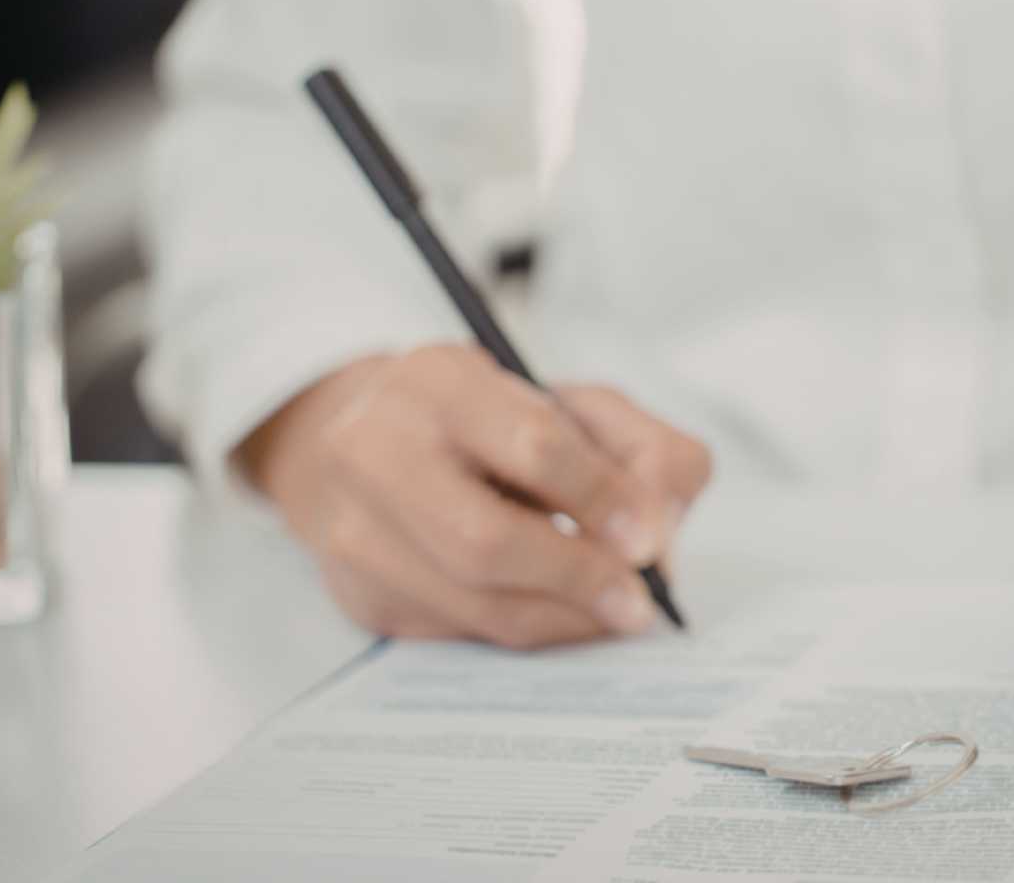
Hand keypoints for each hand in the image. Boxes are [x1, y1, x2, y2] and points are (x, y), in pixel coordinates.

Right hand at [237, 344, 711, 647]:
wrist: (375, 445)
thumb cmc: (495, 425)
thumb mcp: (576, 405)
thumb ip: (643, 450)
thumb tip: (659, 535)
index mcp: (439, 382)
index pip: (532, 445)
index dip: (600, 498)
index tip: (648, 539)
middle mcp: (376, 450)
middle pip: (486, 540)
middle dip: (578, 577)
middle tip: (636, 601)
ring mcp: (354, 528)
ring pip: (474, 602)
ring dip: (562, 618)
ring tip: (612, 611)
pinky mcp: (360, 594)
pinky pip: (460, 632)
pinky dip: (526, 629)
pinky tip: (557, 611)